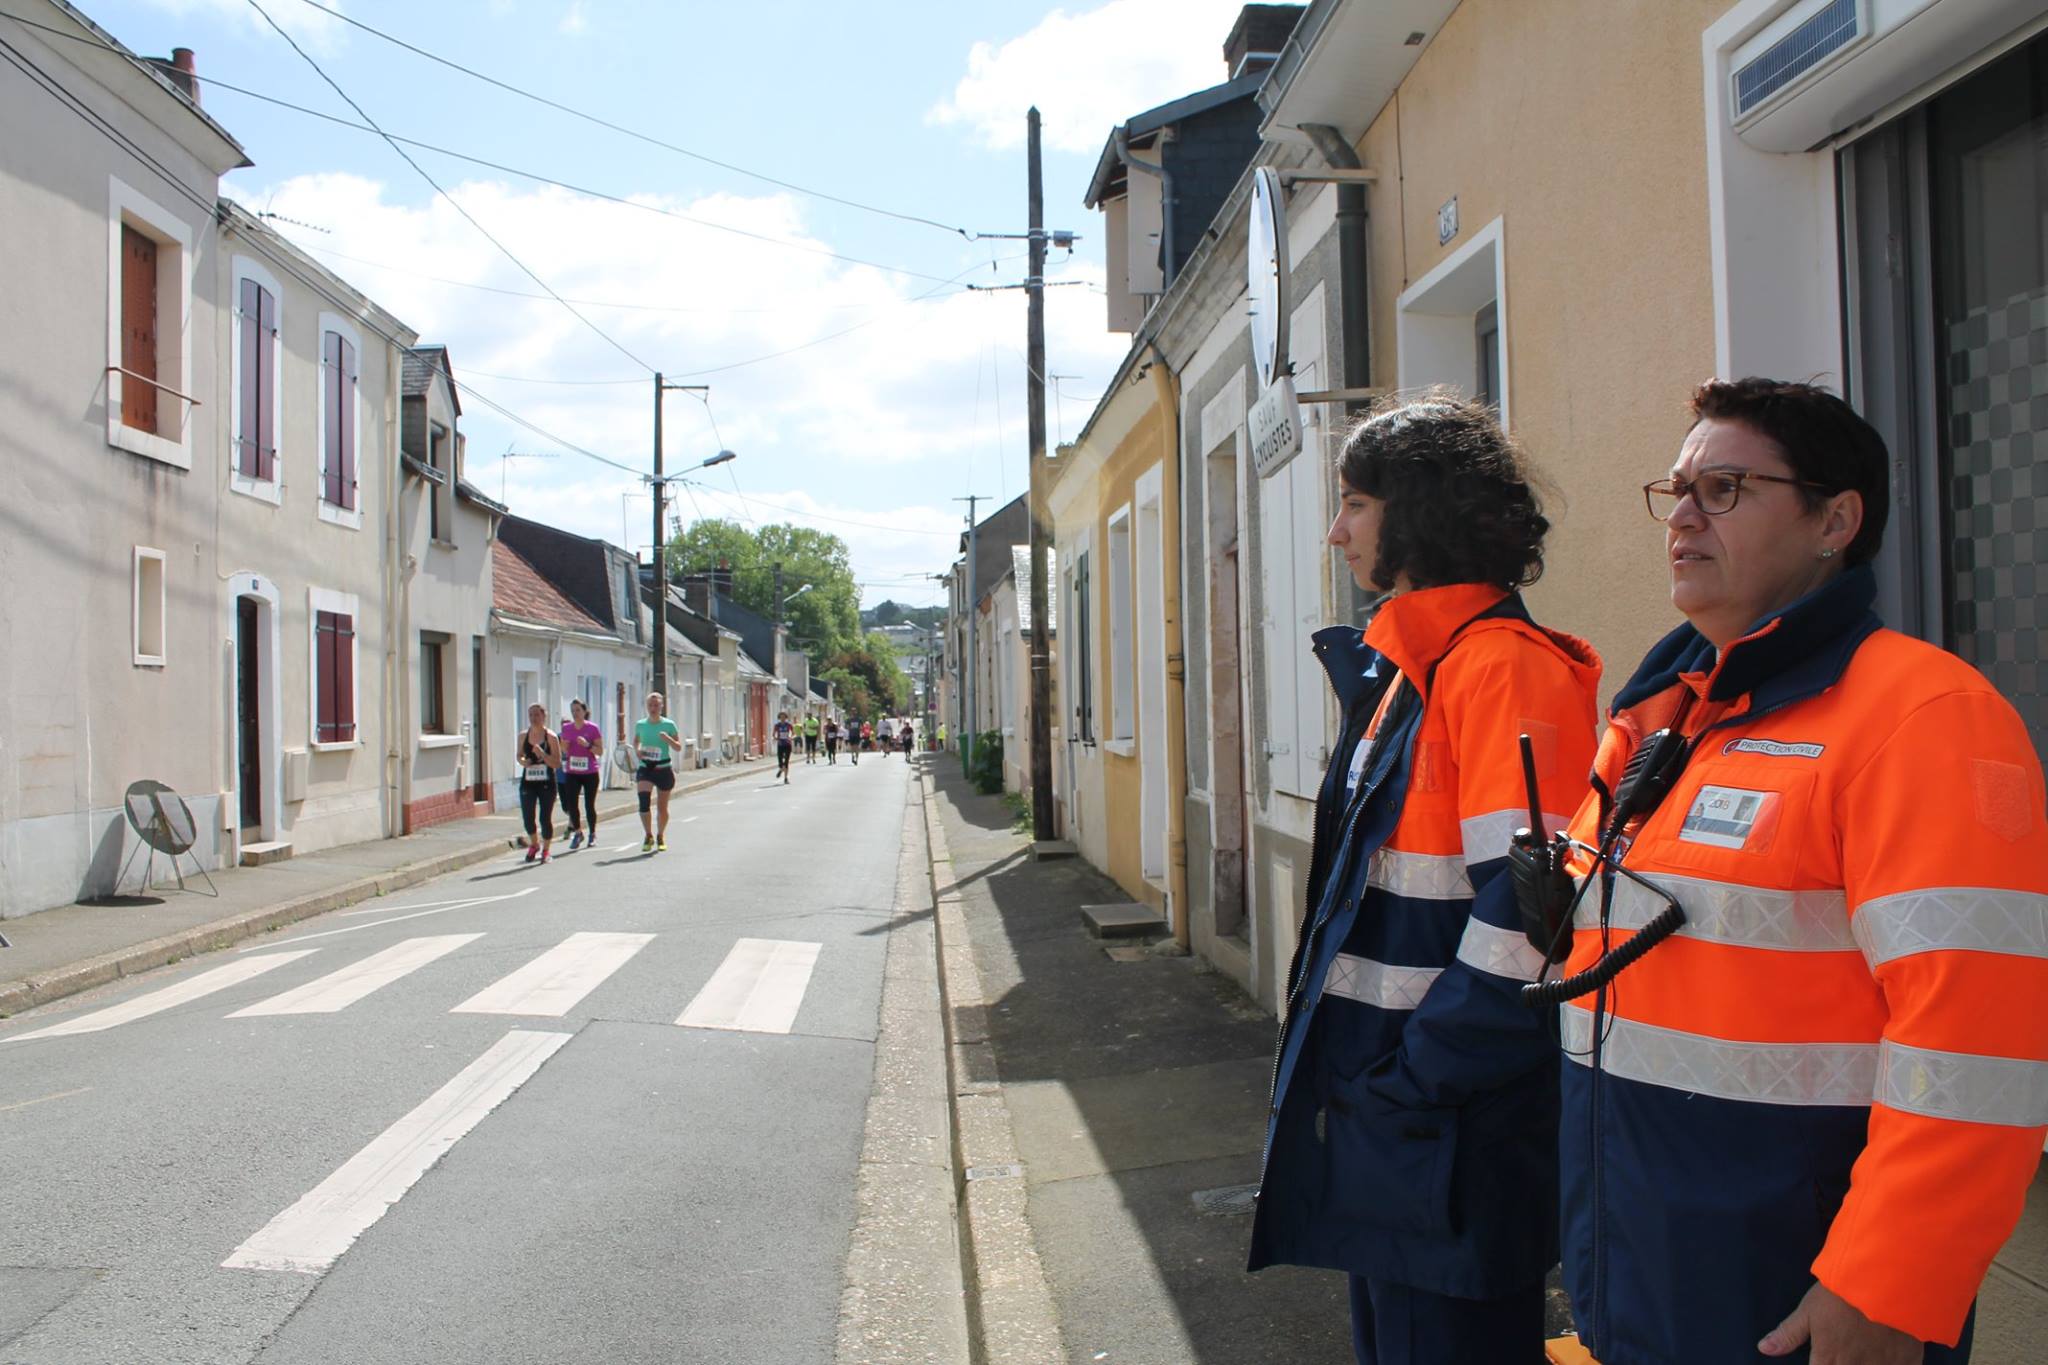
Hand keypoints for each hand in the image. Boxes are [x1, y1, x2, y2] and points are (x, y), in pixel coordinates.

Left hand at [1759, 1282, 1920, 1363]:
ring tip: (1861, 1355)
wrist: (1885, 1280)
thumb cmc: (1840, 1293)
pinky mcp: (1908, 1360)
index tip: (1822, 1361)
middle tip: (1841, 1354)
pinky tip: (1887, 1359)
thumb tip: (1763, 1350)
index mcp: (1829, 1359)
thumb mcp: (1808, 1310)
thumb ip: (1788, 1334)